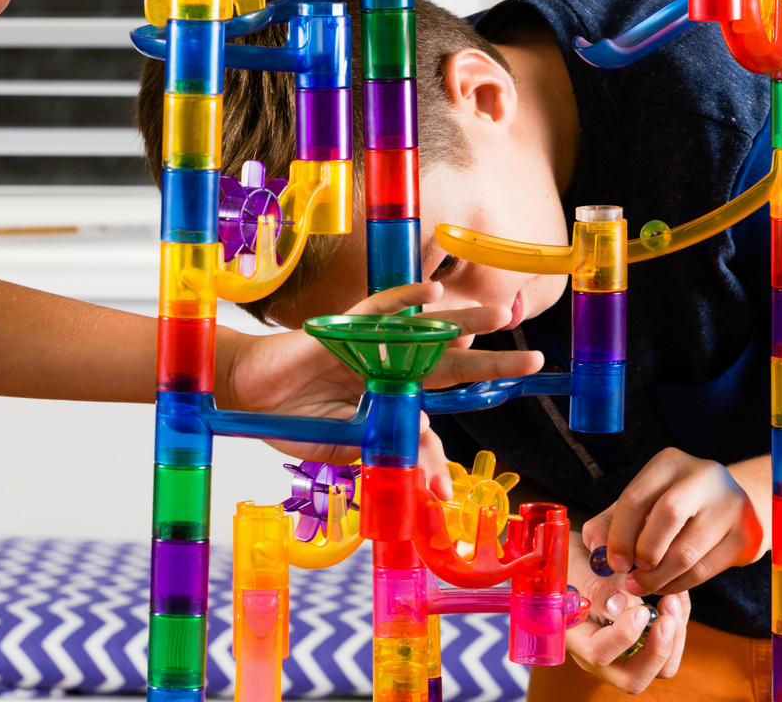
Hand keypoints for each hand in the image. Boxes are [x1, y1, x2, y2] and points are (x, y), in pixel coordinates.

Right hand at [216, 282, 542, 489]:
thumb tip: (435, 475)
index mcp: (391, 398)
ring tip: (502, 313)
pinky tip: (432, 293)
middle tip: (534, 360)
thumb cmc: (293, 419)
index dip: (451, 439)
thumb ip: (387, 450)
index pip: (436, 410)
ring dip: (462, 321)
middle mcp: (388, 368)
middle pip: (448, 362)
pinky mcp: (342, 329)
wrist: (247, 395)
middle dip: (490, 363)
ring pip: (423, 330)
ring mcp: (369, 346)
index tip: (450, 489)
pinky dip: (403, 300)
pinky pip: (377, 310)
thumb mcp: (346, 447)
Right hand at [564, 530, 689, 692]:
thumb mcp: (576, 564)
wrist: (580, 556)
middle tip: (669, 618)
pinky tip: (676, 597)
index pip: (599, 655)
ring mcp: (622, 652)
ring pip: (658, 668)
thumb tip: (618, 606)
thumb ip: (594, 585)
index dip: (623, 637)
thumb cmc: (570, 559)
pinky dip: (677, 627)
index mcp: (573, 636)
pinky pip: (666, 649)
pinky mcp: (641, 642)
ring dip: (673, 640)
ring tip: (674, 601)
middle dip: (657, 652)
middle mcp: (598, 653)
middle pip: (633, 678)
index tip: (640, 609)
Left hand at [583, 447, 765, 597]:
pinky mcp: (746, 536)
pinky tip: (666, 586)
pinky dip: (680, 584)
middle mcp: (702, 476)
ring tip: (643, 586)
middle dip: (643, 551)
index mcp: (670, 462)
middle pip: (666, 516)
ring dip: (659, 577)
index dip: (619, 534)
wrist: (738, 503)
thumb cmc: (678, 504)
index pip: (636, 497)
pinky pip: (706, 569)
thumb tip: (594, 545)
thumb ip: (613, 521)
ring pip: (687, 550)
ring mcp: (730, 505)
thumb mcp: (645, 502)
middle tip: (631, 574)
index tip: (612, 561)